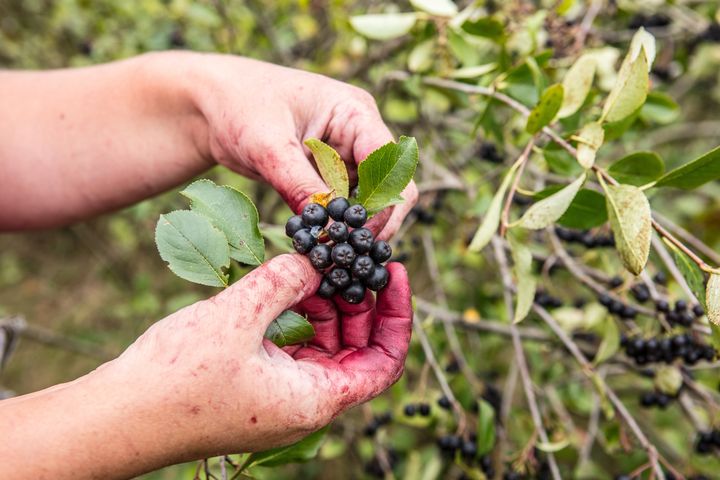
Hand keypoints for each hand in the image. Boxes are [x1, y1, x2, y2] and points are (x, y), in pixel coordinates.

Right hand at [0, 254, 411, 477]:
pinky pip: (293, 349)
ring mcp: (279, 398)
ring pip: (325, 348)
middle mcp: (304, 404)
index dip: (397, 316)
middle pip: (357, 351)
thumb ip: (284, 281)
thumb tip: (315, 260)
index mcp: (314, 400)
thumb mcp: (237, 316)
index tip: (393, 272)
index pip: (384, 362)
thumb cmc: (176, 380)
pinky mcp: (255, 387)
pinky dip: (298, 317)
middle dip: (359, 303)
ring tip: (317, 266)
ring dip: (326, 307)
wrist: (117, 418)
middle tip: (353, 259)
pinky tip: (285, 284)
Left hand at [187, 54, 417, 239]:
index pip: (387, 164)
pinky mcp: (329, 176)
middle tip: (348, 256)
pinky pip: (343, 207)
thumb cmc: (239, 106)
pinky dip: (335, 227)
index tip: (357, 236)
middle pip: (388, 187)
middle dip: (373, 222)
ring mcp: (345, 156)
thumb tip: (324, 228)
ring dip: (353, 228)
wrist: (211, 104)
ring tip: (332, 255)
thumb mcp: (268, 146)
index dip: (382, 203)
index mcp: (355, 113)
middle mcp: (358, 134)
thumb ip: (298, 184)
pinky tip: (320, 246)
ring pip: (368, 202)